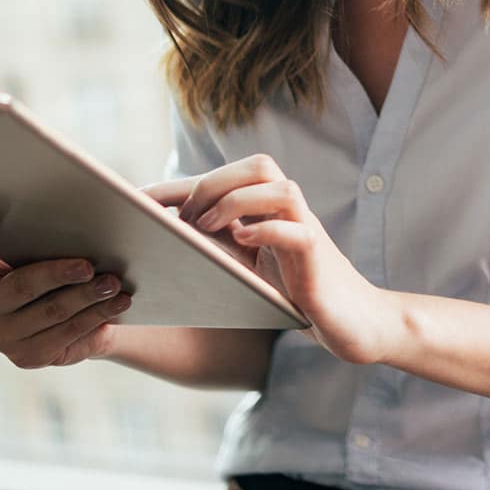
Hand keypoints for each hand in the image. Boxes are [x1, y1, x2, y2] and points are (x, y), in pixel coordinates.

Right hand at [0, 221, 132, 368]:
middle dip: (57, 274)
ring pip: (50, 312)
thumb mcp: (44, 240)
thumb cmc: (54, 257)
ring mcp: (0, 336)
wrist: (72, 309)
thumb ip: (41, 221)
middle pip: (19, 286)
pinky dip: (96, 316)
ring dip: (87, 297)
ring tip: (115, 283)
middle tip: (89, 264)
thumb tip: (79, 190)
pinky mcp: (26, 358)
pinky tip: (119, 304)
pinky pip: (66, 335)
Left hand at [143, 155, 394, 365]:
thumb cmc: (296, 295)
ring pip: (279, 187)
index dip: (178, 184)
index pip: (224, 178)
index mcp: (269, 210)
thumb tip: (162, 241)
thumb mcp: (249, 269)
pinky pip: (297, 230)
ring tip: (206, 226)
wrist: (355, 323)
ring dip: (236, 200)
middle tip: (183, 218)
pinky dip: (268, 229)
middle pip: (258, 166)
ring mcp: (307, 231)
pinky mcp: (319, 259)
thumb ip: (219, 248)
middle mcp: (289, 212)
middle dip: (212, 183)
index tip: (135, 199)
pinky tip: (243, 241)